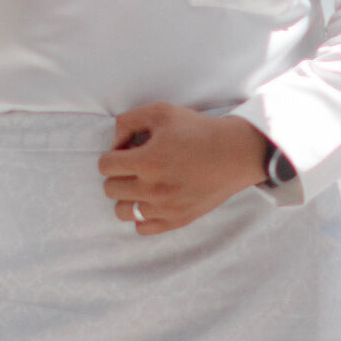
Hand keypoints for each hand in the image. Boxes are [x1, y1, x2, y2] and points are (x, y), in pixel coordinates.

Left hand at [100, 104, 271, 235]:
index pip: (105, 166)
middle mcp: (153, 189)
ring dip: (126, 196)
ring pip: (122, 211)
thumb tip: (115, 143)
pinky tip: (153, 200)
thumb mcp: (162, 112)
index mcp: (148, 161)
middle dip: (118, 174)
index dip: (113, 154)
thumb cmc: (199, 130)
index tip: (128, 150)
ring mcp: (165, 208)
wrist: (235, 153)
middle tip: (136, 165)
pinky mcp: (177, 220)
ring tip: (141, 184)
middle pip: (110, 189)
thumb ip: (128, 121)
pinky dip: (142, 215)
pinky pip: (142, 228)